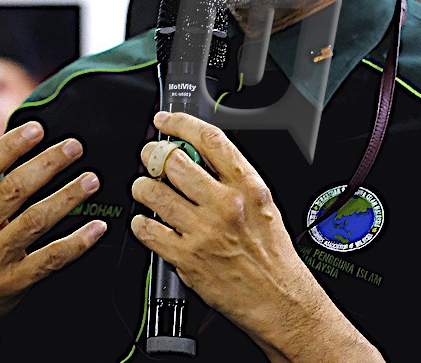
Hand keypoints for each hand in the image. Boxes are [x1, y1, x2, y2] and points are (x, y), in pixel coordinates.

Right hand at [0, 110, 105, 361]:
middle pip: (13, 191)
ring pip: (35, 222)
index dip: (10, 146)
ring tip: (91, 179)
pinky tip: (97, 227)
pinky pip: (49, 260)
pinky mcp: (13, 283)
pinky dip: (76, 243)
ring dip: (67, 198)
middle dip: (47, 165)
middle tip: (75, 146)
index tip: (37, 128)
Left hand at [131, 111, 381, 360]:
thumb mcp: (264, 203)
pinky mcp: (186, 258)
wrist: (280, 300)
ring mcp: (203, 231)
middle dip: (152, 155)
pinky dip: (140, 223)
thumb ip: (233, 178)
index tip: (165, 120)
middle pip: (173, 160)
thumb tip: (199, 154)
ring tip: (145, 190)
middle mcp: (225, 204)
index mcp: (247, 185)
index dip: (180, 122)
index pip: (209, 138)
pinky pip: (146, 230)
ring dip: (142, 188)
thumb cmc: (273, 255)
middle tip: (149, 158)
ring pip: (152, 192)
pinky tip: (146, 223)